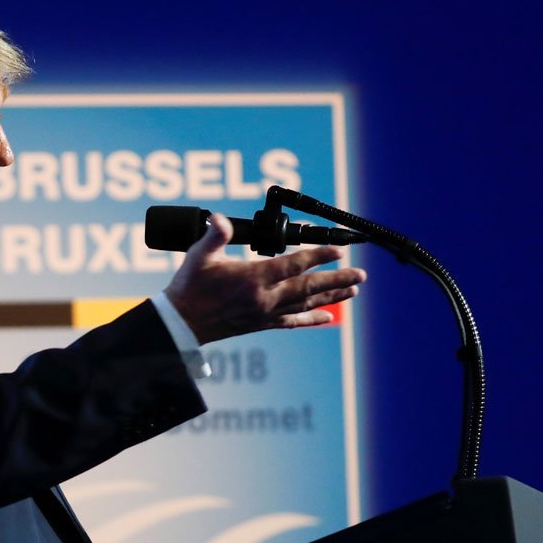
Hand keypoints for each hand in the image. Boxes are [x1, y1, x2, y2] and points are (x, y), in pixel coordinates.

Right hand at [163, 212, 365, 344]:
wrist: (181, 324)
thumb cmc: (189, 287)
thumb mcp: (199, 256)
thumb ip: (214, 235)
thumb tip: (220, 219)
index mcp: (252, 279)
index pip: (293, 265)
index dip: (319, 256)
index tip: (339, 249)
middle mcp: (264, 298)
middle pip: (308, 287)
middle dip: (337, 279)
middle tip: (360, 274)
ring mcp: (265, 313)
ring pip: (306, 303)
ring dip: (332, 296)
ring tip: (354, 289)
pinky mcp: (262, 323)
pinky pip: (293, 321)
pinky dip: (312, 318)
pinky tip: (328, 317)